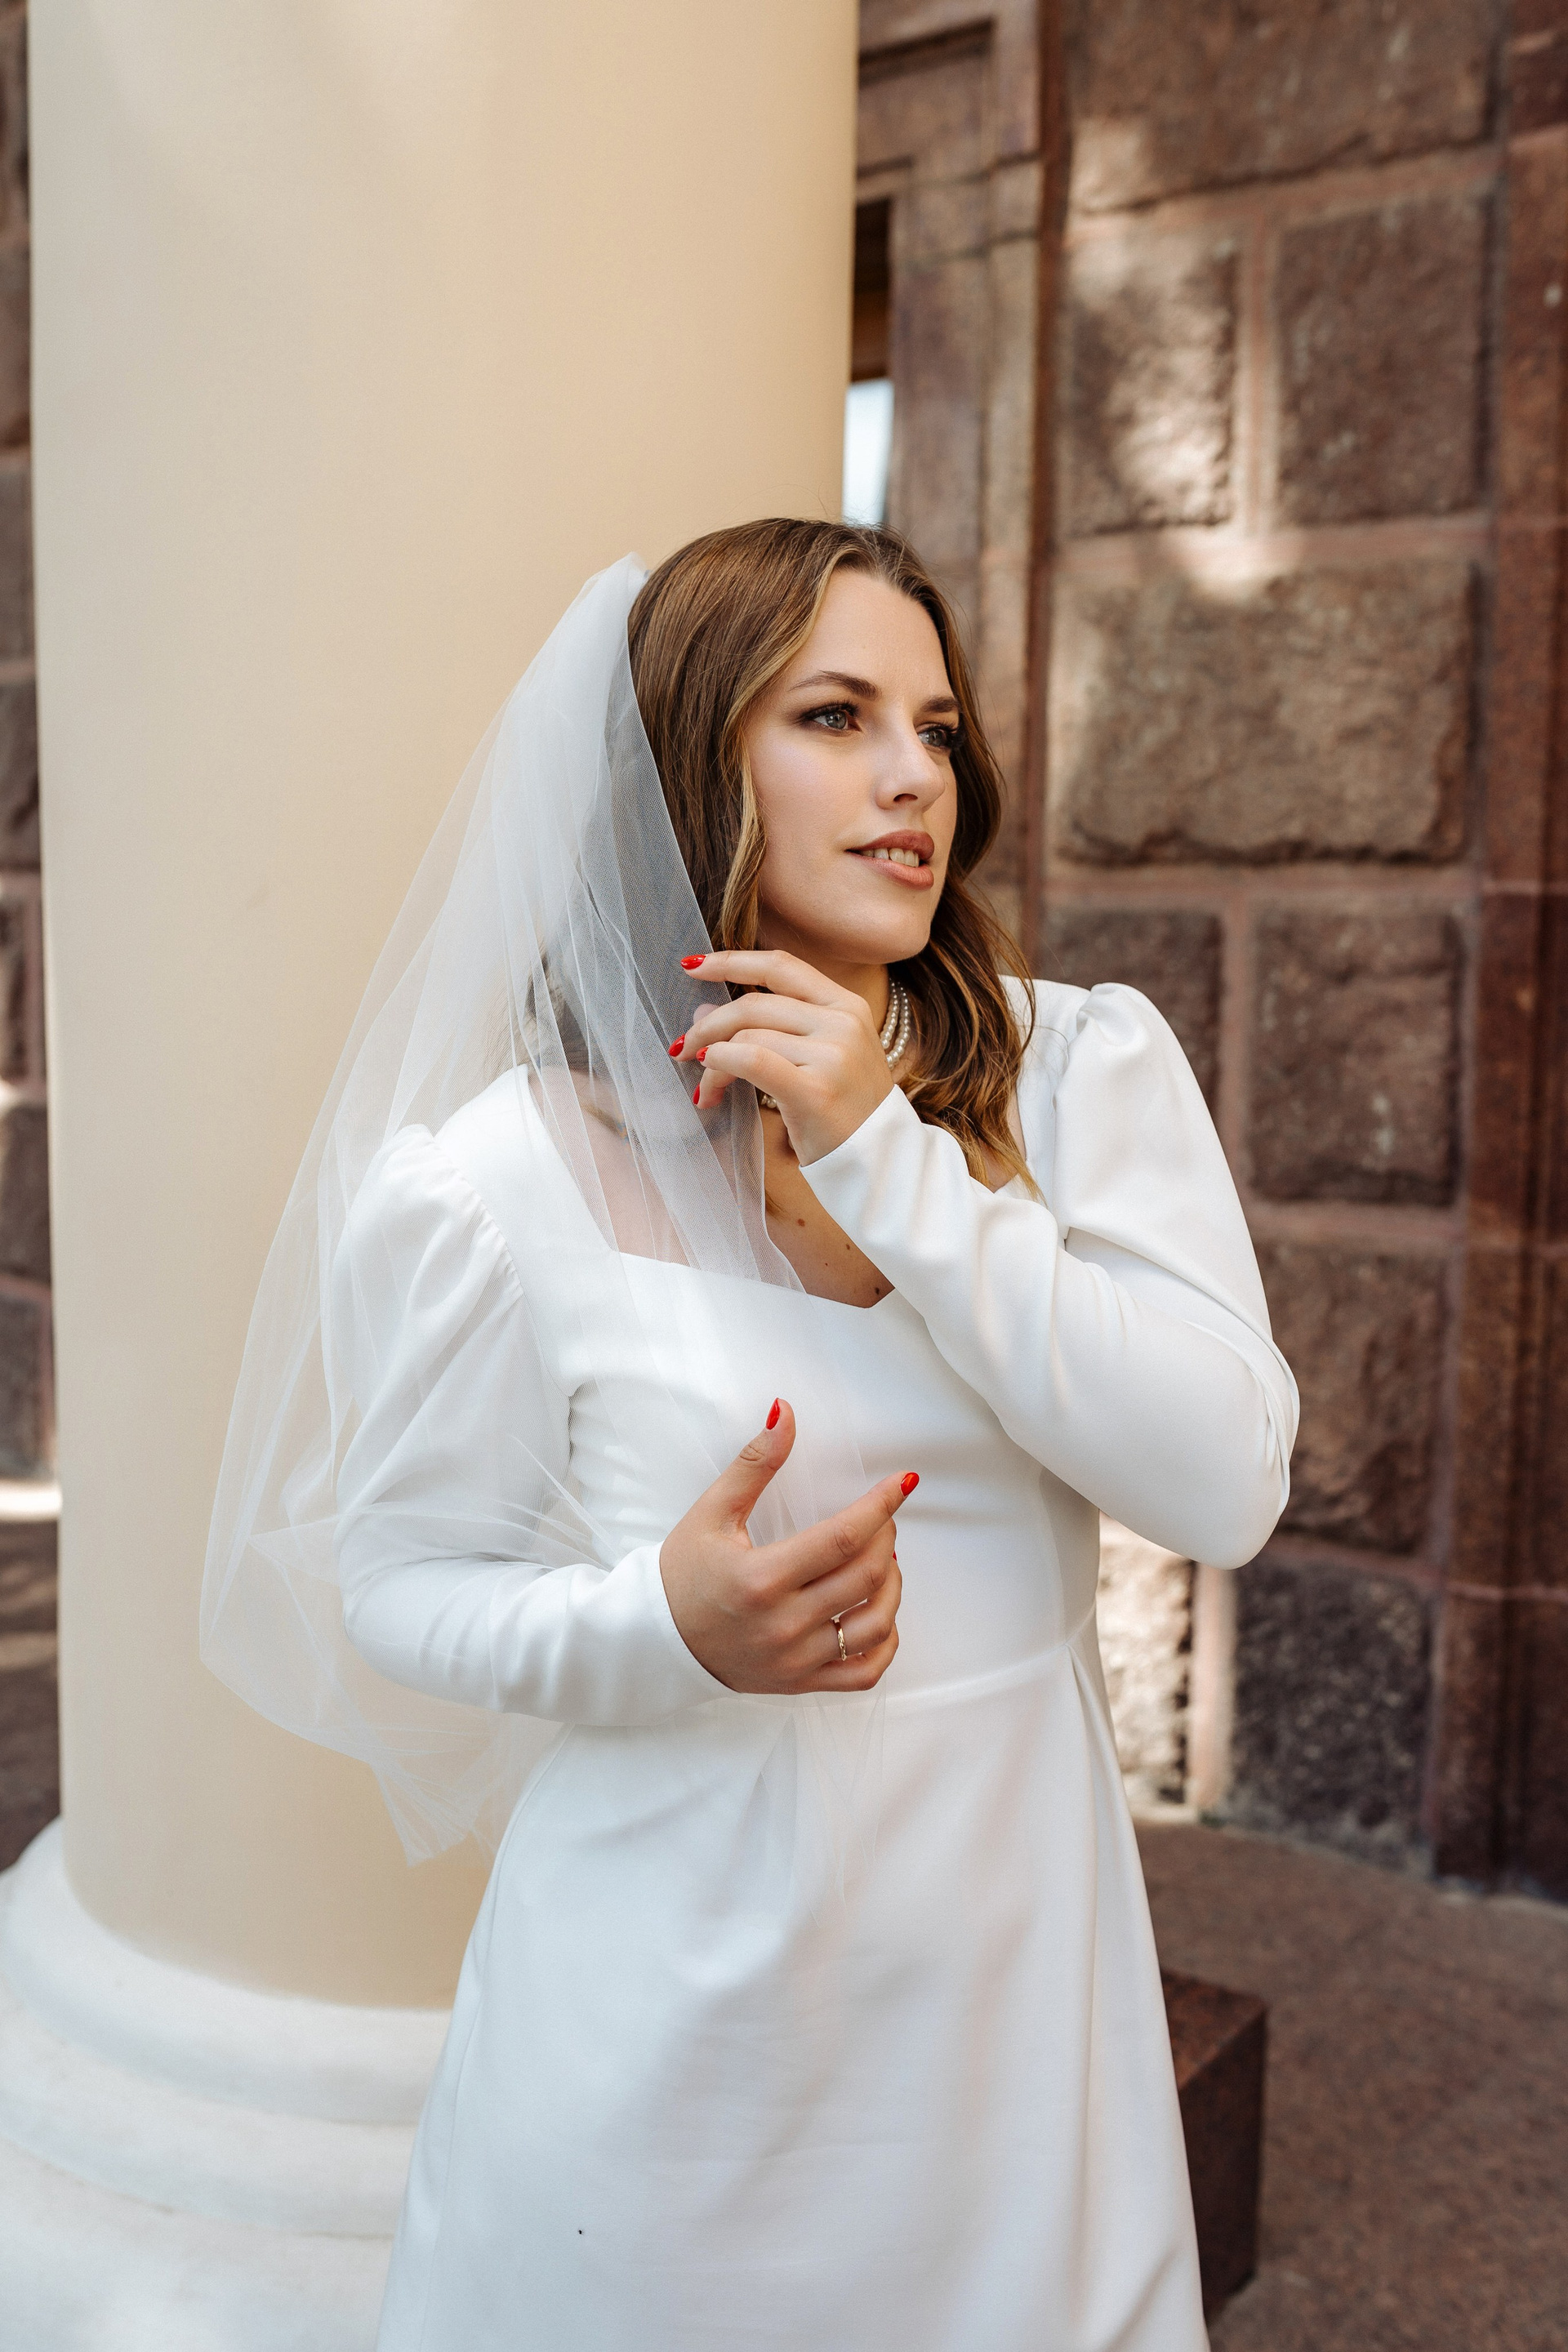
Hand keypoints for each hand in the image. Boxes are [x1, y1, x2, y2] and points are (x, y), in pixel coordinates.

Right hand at [659, 1399, 913, 1693]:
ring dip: (892, 1586)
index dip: (881, 1506)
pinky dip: (886, 1642)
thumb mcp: (710, 1512)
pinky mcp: (800, 1682)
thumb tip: (786, 1412)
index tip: (903, 1483)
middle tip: (880, 1518)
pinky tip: (878, 1612)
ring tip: (881, 1562)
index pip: (843, 1538)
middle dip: (884, 1537)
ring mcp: (795, 1659)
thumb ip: (754, 1462)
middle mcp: (783, 1624)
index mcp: (761, 1578)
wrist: (654, 1640)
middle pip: (865, 1576)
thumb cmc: (681, 1574)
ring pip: (875, 1624)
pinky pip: (864, 1673)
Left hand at [672, 949, 893, 1164]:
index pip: (781, 967)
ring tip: (705, 1089)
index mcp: (848, 1006)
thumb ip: (771, 1028)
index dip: (732, 961)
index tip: (693, 966)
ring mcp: (833, 1054)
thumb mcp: (820, 1058)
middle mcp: (844, 1022)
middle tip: (681, 1048)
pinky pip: (751, 1060)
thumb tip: (704, 1012)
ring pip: (747, 1036)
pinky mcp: (816, 1090)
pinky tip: (709, 1088)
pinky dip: (720, 1066)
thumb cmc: (845, 1112)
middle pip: (755, 1004)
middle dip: (709, 1025)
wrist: (881, 1163)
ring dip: (711, 1061)